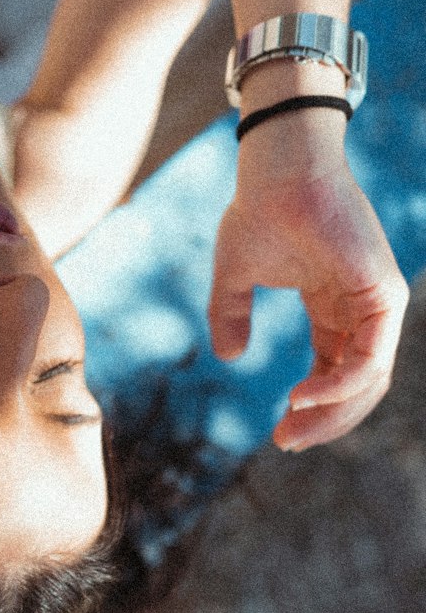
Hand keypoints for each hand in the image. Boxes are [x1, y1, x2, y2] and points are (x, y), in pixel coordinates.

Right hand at [208, 133, 408, 450]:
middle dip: (324, 423)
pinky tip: (301, 397)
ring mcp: (378, 302)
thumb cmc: (259, 209)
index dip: (312, 408)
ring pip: (367, 381)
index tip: (278, 433)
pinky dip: (338, 387)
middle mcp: (363, 309)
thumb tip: (230, 357)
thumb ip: (230, 316)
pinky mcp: (383, 295)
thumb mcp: (236, 275)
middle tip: (286, 442)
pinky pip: (367, 360)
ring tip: (291, 430)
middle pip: (357, 387)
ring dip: (331, 415)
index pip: (336, 373)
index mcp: (336, 306)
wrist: (277, 170)